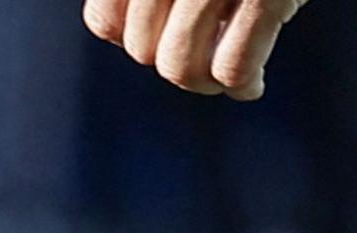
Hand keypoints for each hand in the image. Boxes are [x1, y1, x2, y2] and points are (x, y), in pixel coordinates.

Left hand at [84, 0, 309, 99]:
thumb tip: (133, 36)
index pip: (106, 22)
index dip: (127, 41)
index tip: (158, 39)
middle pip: (143, 50)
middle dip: (174, 64)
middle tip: (204, 62)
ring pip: (180, 66)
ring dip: (202, 84)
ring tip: (222, 79)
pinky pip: (234, 65)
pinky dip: (241, 85)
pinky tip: (250, 87)